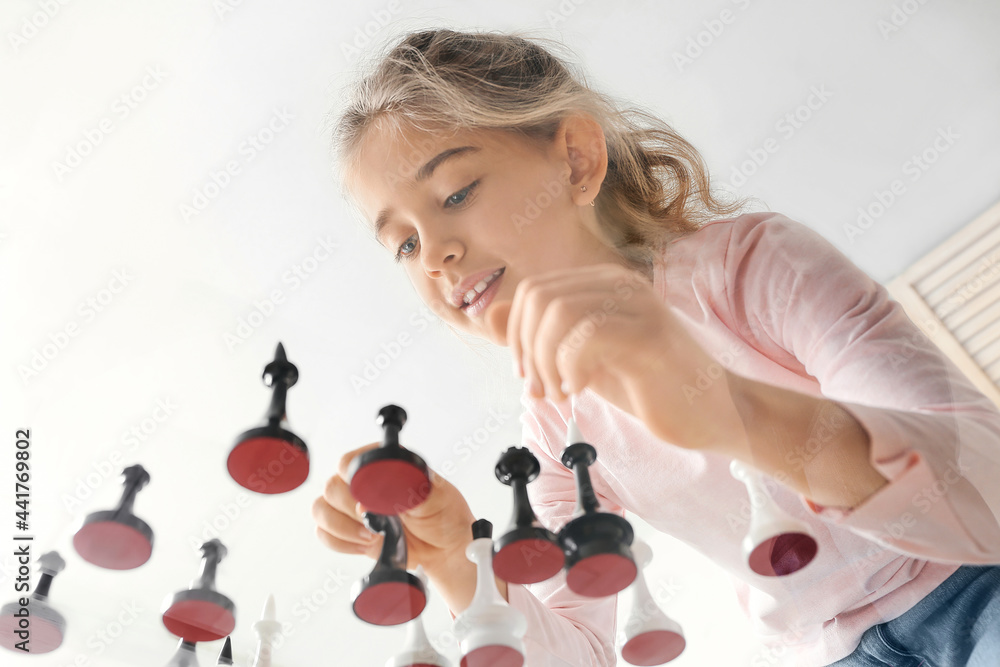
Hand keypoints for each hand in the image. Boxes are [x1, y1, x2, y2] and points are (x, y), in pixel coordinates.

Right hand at [311, 443, 476, 572]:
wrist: (446, 548)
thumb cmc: (444, 515)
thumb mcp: (438, 496)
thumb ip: (410, 490)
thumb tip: (377, 498)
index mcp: (384, 464)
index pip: (349, 462)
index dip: (353, 482)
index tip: (369, 502)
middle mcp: (363, 482)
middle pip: (331, 487)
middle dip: (350, 511)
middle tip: (375, 525)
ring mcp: (352, 507)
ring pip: (321, 509)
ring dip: (343, 528)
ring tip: (372, 537)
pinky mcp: (348, 531)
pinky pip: (324, 534)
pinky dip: (341, 543)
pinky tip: (366, 545)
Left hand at [489, 263, 743, 450]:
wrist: (712, 413)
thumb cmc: (648, 386)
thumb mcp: (581, 360)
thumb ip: (538, 338)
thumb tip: (488, 314)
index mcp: (603, 284)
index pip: (535, 291)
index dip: (518, 336)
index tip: (529, 376)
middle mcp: (621, 284)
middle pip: (540, 297)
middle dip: (526, 349)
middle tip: (541, 389)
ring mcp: (638, 306)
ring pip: (559, 313)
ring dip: (546, 361)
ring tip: (560, 393)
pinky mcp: (650, 336)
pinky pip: (587, 336)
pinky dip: (569, 368)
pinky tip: (581, 390)